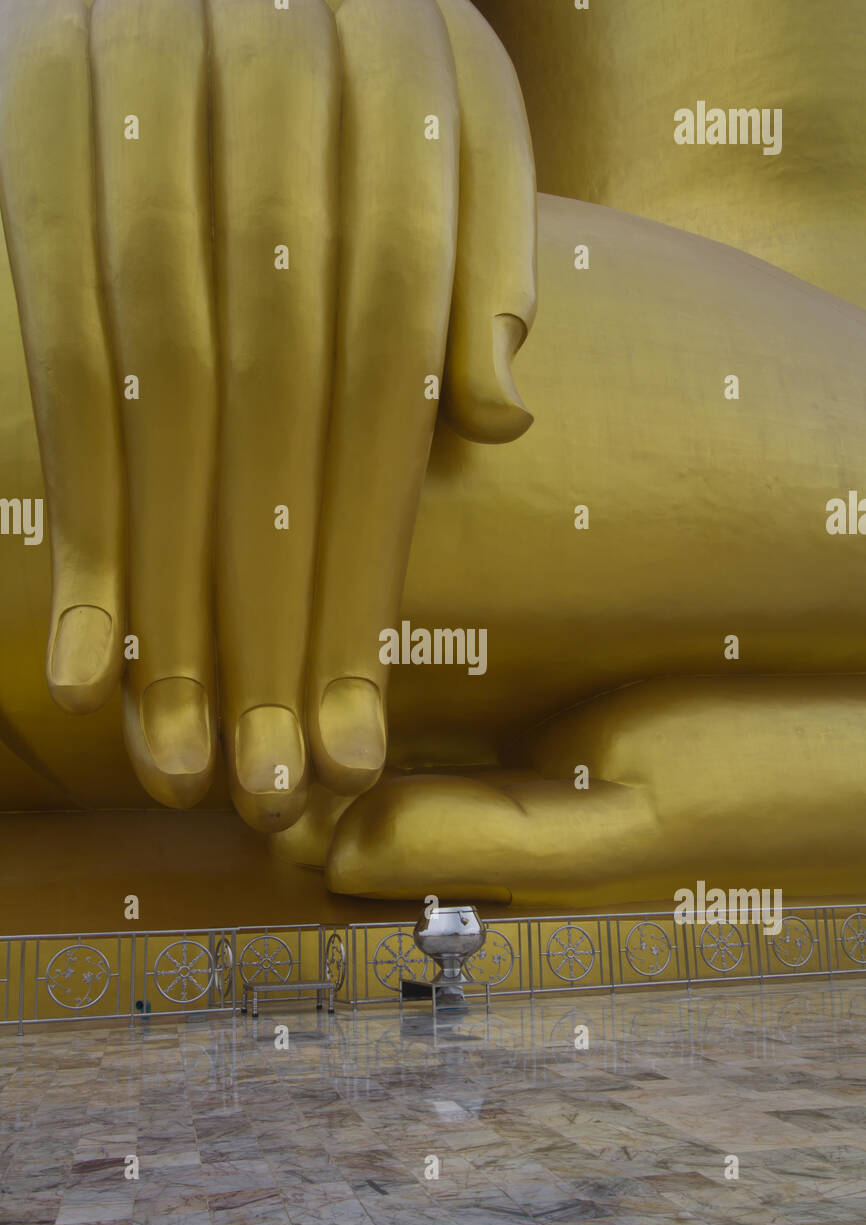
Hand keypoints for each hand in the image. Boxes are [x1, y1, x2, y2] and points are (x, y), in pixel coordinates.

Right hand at [0, 0, 535, 828]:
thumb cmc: (347, 8)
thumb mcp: (448, 82)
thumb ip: (484, 239)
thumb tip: (497, 422)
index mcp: (390, 98)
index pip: (386, 383)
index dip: (367, 566)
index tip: (359, 731)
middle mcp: (268, 107)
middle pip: (278, 417)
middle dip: (272, 616)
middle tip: (273, 785)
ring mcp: (134, 109)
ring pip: (162, 401)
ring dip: (171, 599)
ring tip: (180, 759)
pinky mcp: (32, 124)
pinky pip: (56, 348)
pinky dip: (78, 511)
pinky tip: (85, 651)